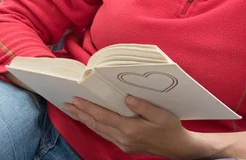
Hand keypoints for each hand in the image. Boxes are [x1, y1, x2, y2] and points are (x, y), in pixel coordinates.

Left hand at [63, 96, 198, 158]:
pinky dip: (95, 125)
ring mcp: (123, 144)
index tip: (75, 100)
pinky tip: (90, 120)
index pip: (103, 117)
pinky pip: (105, 134)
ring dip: (85, 120)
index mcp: (130, 129)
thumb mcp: (160, 114)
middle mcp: (123, 138)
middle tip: (66, 104)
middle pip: (96, 124)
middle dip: (80, 114)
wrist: (178, 147)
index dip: (88, 108)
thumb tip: (126, 98)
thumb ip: (142, 106)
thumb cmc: (171, 128)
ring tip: (73, 111)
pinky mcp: (125, 145)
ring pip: (99, 130)